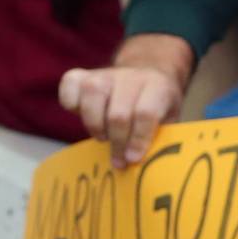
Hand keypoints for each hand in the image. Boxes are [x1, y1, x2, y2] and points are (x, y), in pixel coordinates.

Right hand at [58, 34, 192, 167]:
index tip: (133, 159)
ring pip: (92, 95)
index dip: (138, 140)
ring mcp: (105, 74)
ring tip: (103, 137)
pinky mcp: (82, 75)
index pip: (145, 113)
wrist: (146, 74)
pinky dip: (72, 105)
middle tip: (119, 159)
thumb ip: (159, 139)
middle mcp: (130, 77)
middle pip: (118, 113)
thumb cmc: (157, 107)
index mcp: (157, 86)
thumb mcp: (168, 120)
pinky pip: (69, 87)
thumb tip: (145, 165)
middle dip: (117, 143)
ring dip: (95, 125)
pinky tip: (83, 117)